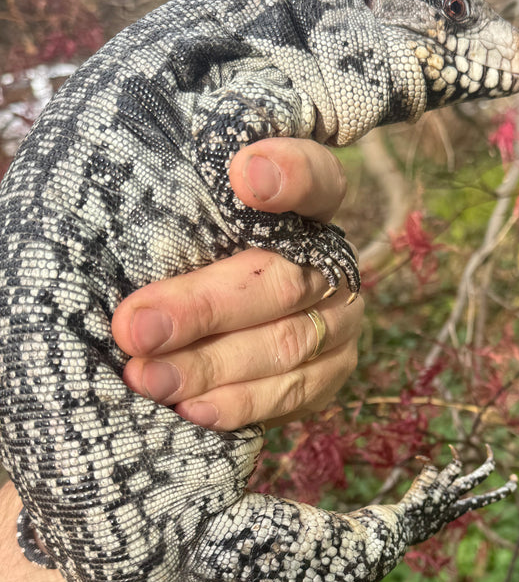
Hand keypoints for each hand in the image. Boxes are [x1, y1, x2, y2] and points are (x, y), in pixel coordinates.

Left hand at [111, 139, 363, 431]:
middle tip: (135, 330)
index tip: (242, 174)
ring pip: (286, 344)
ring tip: (147, 379)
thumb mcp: (180, 221)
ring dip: (209, 367)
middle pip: (282, 280)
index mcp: (304, 203)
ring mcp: (340, 318)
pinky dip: (239, 404)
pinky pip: (293, 394)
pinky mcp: (333, 370)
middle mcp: (332, 259)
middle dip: (203, 309)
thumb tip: (115, 233)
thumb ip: (171, 217)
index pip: (314, 176)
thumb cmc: (185, 256)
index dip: (288, 173)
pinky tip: (192, 408)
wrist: (220, 325)